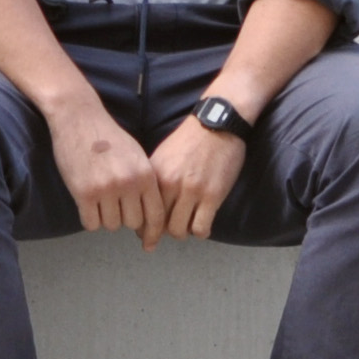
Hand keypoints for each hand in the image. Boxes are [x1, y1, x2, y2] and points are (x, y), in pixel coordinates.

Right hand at [46, 90, 165, 247]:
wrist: (78, 117)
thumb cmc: (108, 136)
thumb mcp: (136, 156)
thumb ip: (145, 182)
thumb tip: (150, 214)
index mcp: (146, 175)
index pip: (156, 216)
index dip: (152, 232)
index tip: (148, 242)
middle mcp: (129, 184)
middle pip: (132, 223)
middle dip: (124, 218)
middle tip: (114, 206)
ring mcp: (106, 189)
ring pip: (111, 225)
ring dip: (105, 217)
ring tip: (99, 199)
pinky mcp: (83, 192)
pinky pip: (91, 223)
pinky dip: (89, 218)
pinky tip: (86, 203)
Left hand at [150, 116, 248, 241]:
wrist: (216, 124)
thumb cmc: (188, 140)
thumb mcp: (162, 155)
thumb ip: (154, 179)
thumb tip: (144, 203)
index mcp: (154, 174)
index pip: (142, 210)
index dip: (144, 226)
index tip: (146, 235)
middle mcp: (169, 184)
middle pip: (158, 225)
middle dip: (161, 233)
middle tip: (167, 232)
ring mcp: (191, 191)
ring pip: (178, 230)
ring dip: (182, 232)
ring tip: (187, 226)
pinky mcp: (212, 196)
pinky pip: (201, 228)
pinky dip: (200, 232)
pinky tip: (201, 226)